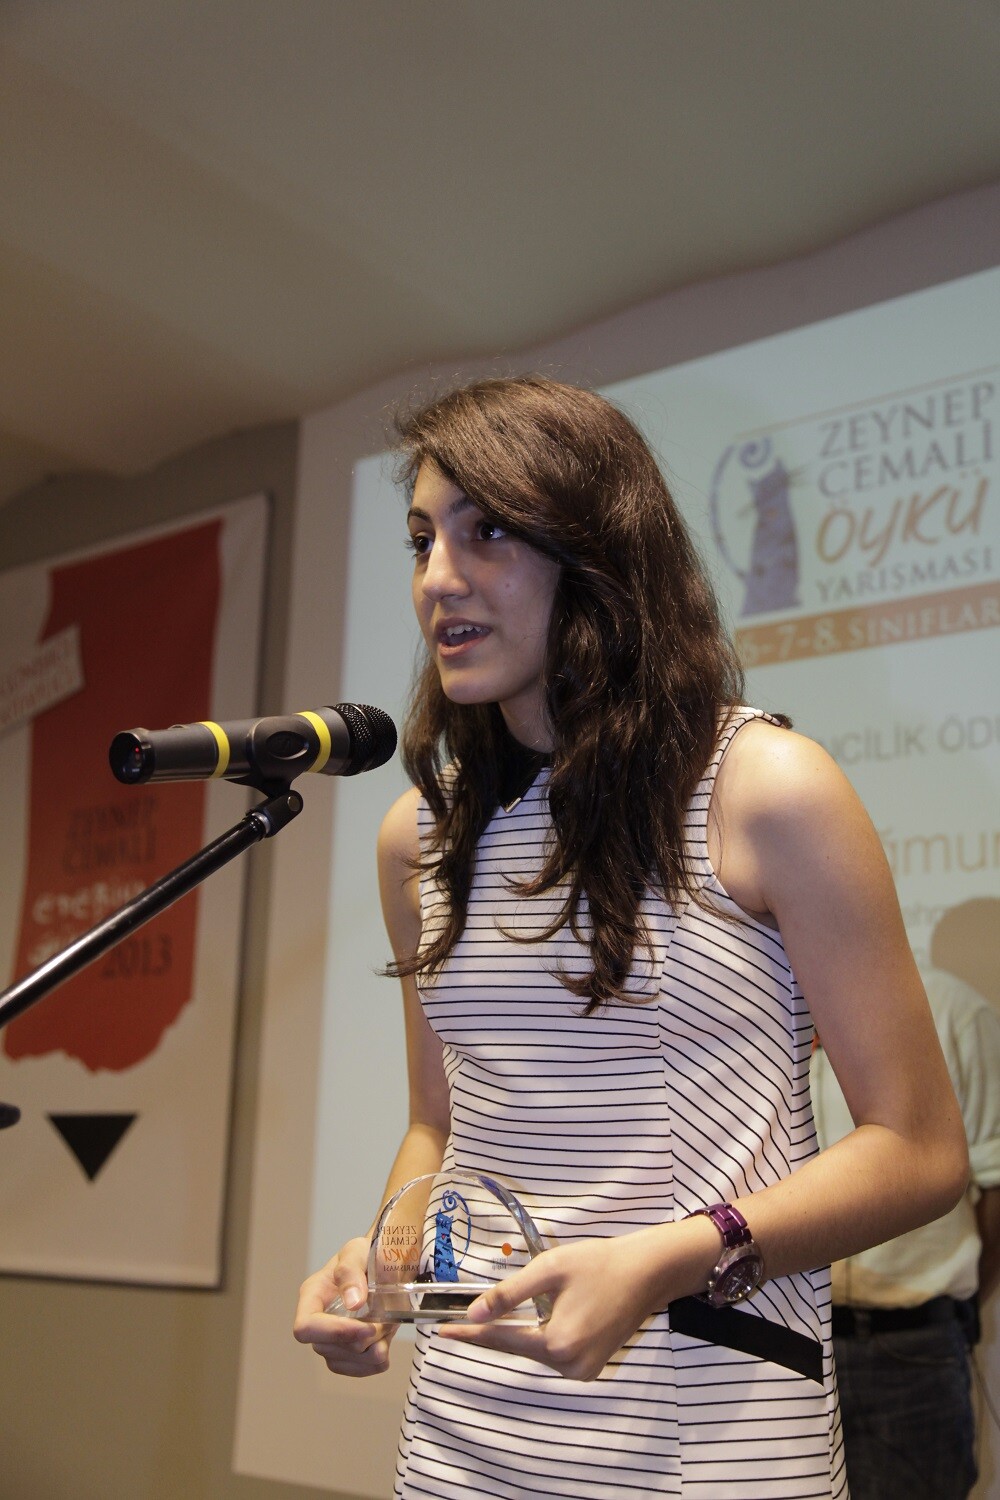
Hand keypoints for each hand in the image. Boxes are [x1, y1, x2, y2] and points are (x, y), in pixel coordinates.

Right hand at [293, 1236, 395, 1376]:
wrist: (381, 1266)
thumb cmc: (364, 1255)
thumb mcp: (356, 1252)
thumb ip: (351, 1272)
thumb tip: (353, 1302)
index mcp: (311, 1297)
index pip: (305, 1328)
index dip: (334, 1332)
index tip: (367, 1327)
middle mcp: (317, 1324)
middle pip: (331, 1349)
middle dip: (365, 1337)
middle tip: (387, 1316)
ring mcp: (331, 1344)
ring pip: (349, 1362)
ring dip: (376, 1346)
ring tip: (387, 1322)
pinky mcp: (349, 1357)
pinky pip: (365, 1370)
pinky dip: (381, 1358)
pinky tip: (386, 1338)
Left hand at [438, 1221, 712, 1380]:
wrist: (646, 1272)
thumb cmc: (599, 1263)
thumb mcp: (549, 1269)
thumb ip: (508, 1294)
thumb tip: (473, 1314)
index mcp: (558, 1343)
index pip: (502, 1340)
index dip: (469, 1336)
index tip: (442, 1334)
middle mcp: (571, 1365)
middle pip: (518, 1348)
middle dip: (494, 1334)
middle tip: (460, 1325)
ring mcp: (584, 1370)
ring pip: (536, 1352)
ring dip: (519, 1334)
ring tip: (503, 1317)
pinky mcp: (592, 1365)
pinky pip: (554, 1353)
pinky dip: (540, 1338)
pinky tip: (535, 1320)